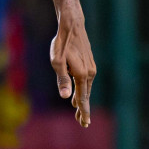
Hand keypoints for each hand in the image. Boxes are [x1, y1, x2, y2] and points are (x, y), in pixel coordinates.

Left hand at [50, 12, 96, 127]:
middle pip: (86, 95)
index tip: (85, 123)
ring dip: (83, 100)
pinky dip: (83, 90)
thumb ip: (62, 80)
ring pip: (87, 88)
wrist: (72, 26)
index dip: (83, 111)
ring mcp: (91, 68)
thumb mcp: (57, 62)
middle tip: (83, 123)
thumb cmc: (61, 43)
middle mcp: (90, 73)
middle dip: (83, 109)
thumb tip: (65, 97)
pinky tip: (78, 93)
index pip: (83, 98)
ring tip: (78, 111)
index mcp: (82, 75)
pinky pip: (86, 81)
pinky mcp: (89, 63)